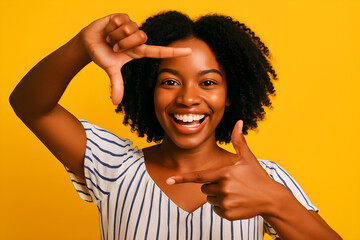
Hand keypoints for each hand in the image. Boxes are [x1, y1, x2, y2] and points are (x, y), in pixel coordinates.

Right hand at [79, 14, 190, 103]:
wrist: (88, 42)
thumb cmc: (103, 55)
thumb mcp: (111, 70)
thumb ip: (116, 85)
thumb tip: (115, 103)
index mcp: (139, 51)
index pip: (160, 51)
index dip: (174, 52)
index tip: (189, 51)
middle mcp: (138, 38)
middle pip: (141, 37)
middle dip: (124, 43)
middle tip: (114, 47)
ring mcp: (131, 26)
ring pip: (131, 29)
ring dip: (116, 35)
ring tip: (110, 38)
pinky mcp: (123, 17)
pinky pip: (121, 20)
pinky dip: (111, 26)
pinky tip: (108, 28)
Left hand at [166, 120, 280, 219]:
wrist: (271, 199)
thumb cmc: (258, 176)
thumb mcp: (248, 158)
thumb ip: (239, 140)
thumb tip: (239, 122)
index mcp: (224, 173)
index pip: (198, 176)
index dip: (182, 178)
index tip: (169, 180)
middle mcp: (223, 188)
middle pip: (204, 188)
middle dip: (212, 185)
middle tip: (229, 184)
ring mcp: (226, 202)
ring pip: (209, 199)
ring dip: (217, 196)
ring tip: (234, 193)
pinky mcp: (229, 214)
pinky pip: (216, 210)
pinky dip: (223, 207)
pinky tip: (236, 202)